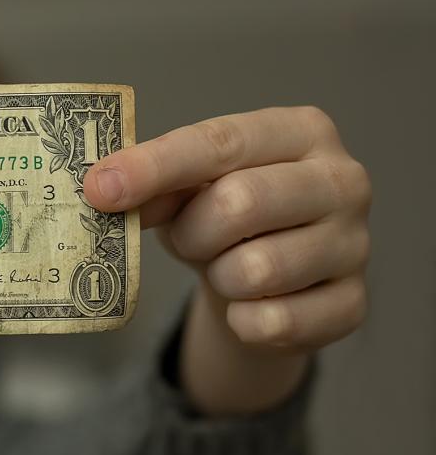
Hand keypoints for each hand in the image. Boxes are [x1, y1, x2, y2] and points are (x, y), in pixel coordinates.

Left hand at [84, 107, 370, 413]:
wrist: (273, 281)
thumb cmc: (227, 216)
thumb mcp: (188, 189)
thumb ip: (154, 185)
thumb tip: (104, 189)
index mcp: (300, 131)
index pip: (220, 141)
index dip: (154, 166)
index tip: (98, 190)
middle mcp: (342, 180)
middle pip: (241, 203)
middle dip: (194, 231)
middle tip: (188, 240)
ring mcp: (356, 244)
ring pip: (258, 270)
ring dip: (219, 276)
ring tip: (224, 268)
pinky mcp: (352, 304)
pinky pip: (275, 323)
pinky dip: (242, 321)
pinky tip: (246, 306)